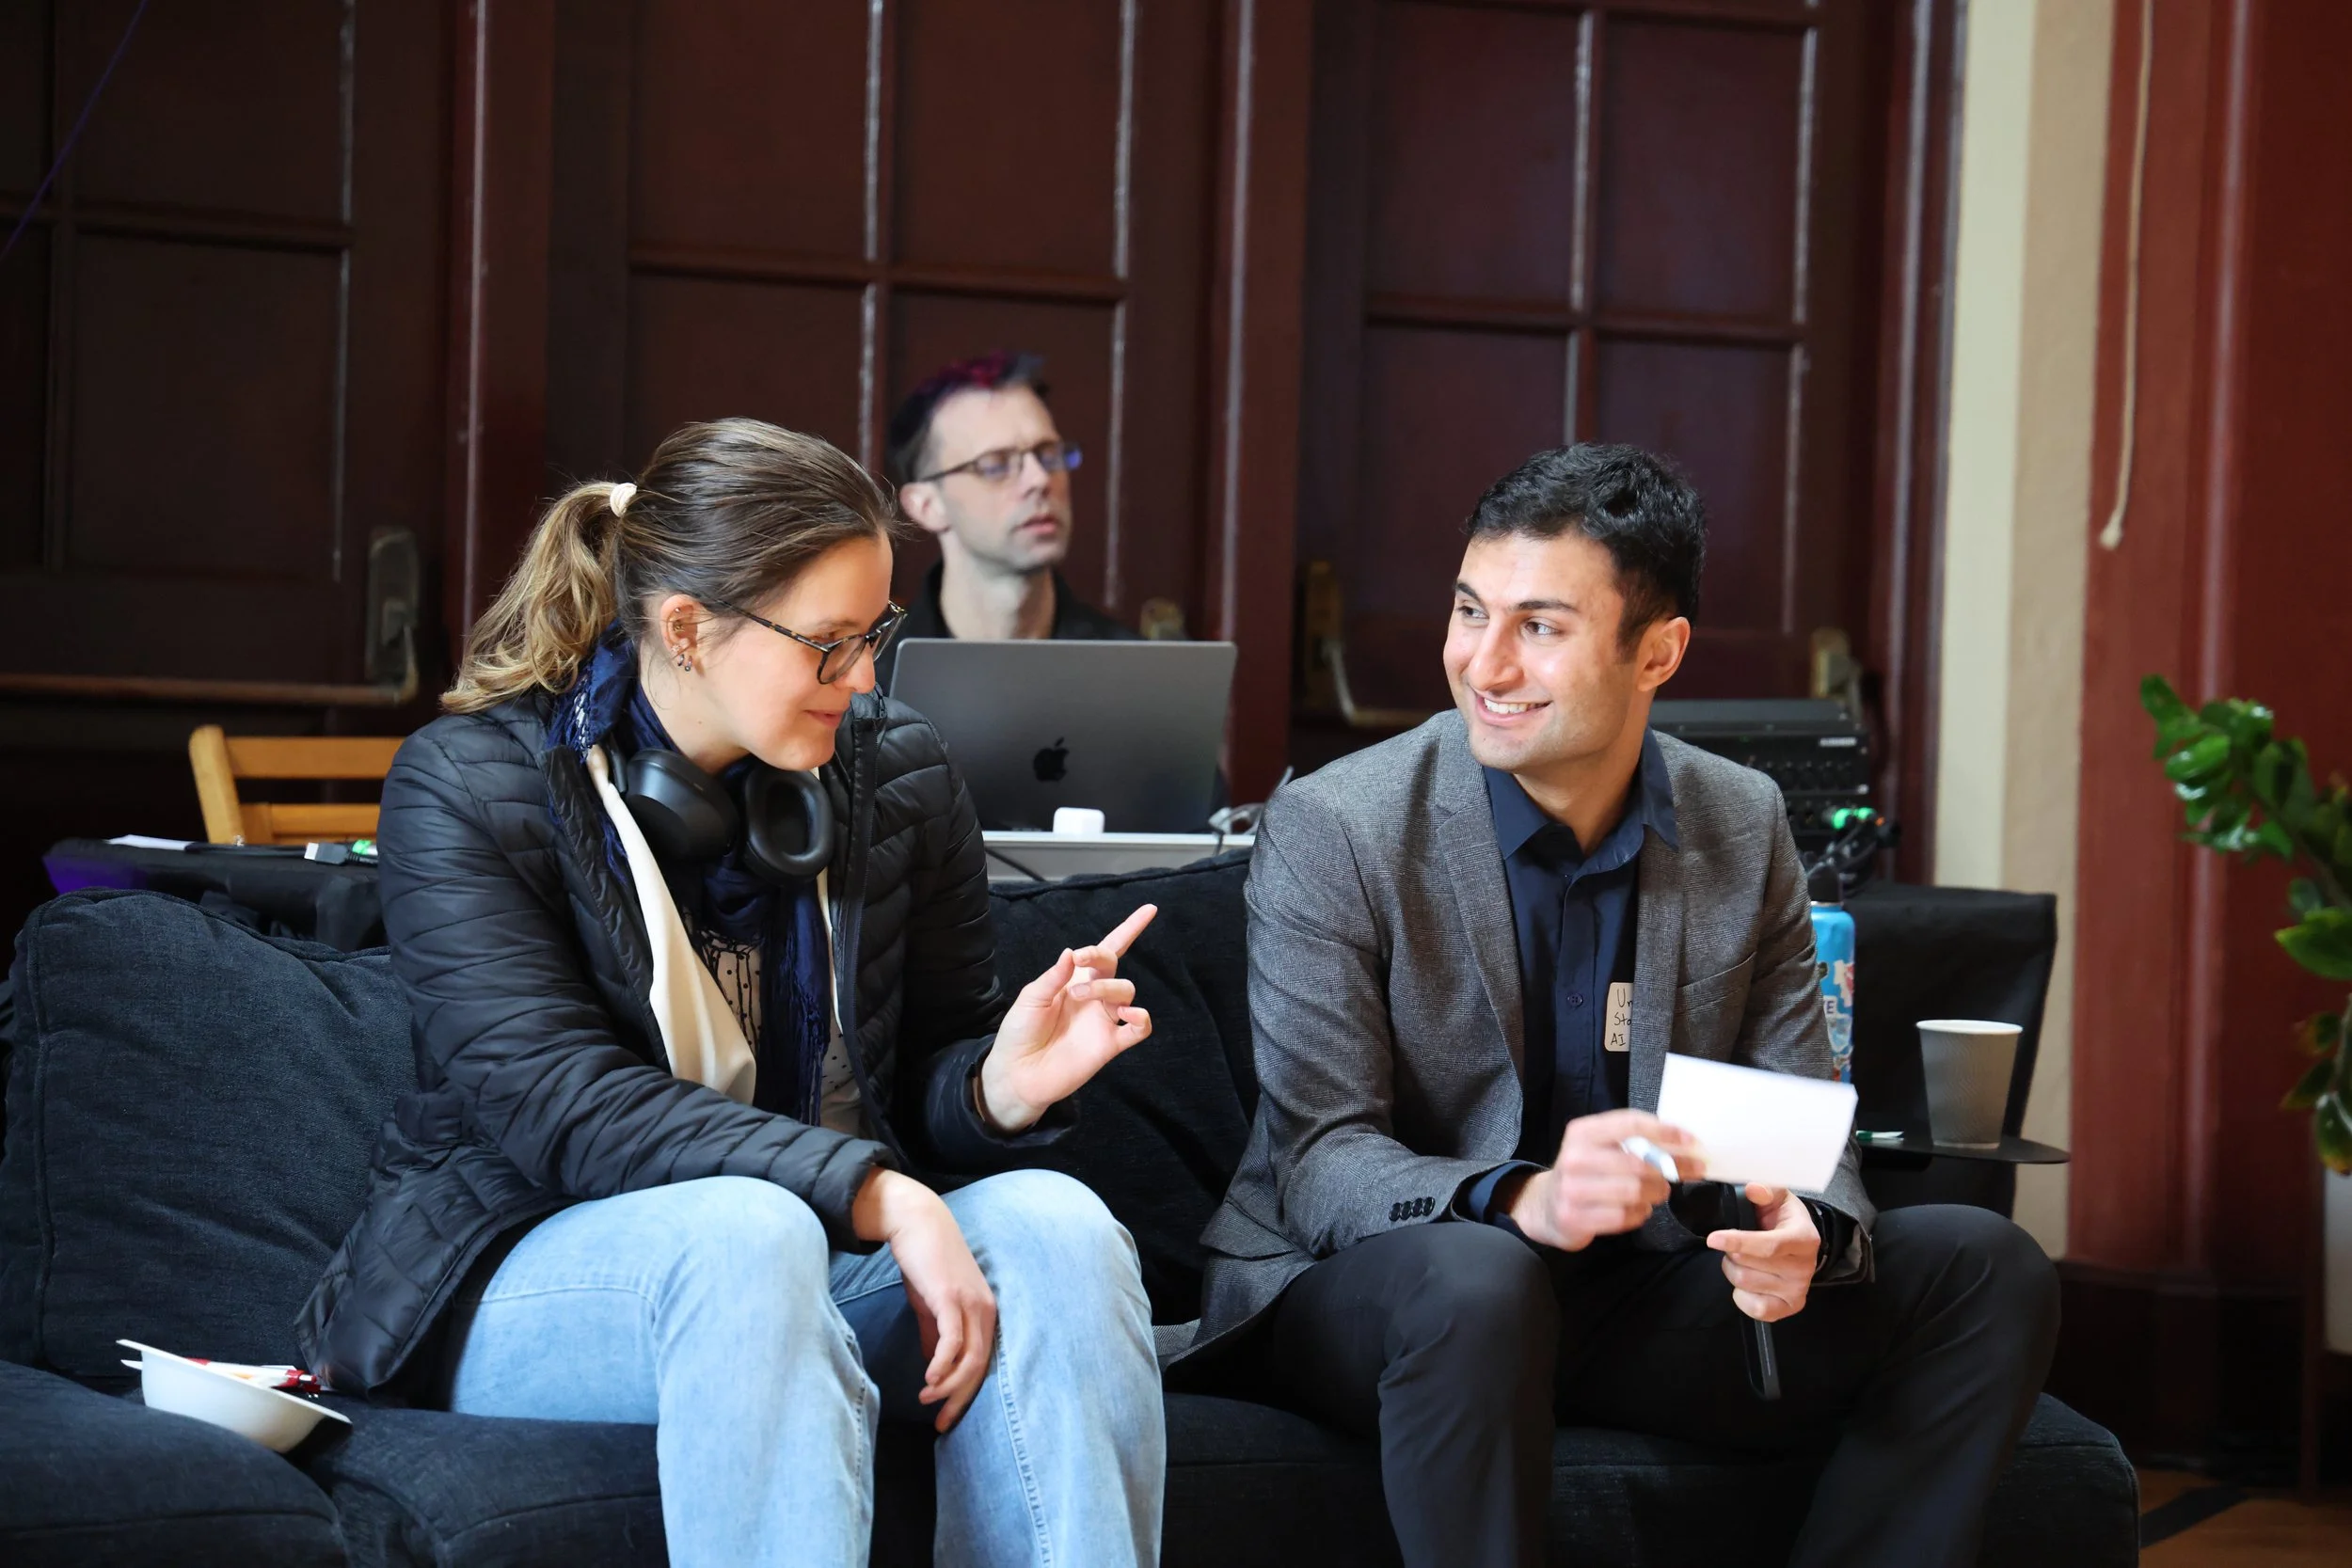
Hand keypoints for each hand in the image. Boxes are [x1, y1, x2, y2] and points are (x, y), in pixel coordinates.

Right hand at [853, 1170, 995, 1432]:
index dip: (966, 1395)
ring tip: (927, 1399)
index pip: (983, 1364)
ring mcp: (971, 1303)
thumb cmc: (924, 1262)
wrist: (915, 1221)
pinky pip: (953, 1340)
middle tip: (941, 1423)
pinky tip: (928, 1379)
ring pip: (971, 1358)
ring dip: (948, 1386)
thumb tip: (935, 1369)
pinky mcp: (951, 1297)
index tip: (946, 1418)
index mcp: (984, 1313)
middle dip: (961, 1400)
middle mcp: (985, 1309)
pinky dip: (942, 1364)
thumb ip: (935, 1334)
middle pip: (981, 1367)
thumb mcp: (932, 1305)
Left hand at [978, 904, 1156, 1132]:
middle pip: (1114, 966)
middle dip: (1100, 957)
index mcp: (1074, 980)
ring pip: (1126, 991)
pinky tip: (1127, 1014)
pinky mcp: (1110, 1044)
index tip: (1148, 911)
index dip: (1129, 929)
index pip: (1107, 950)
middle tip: (1079, 964)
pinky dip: (1141, 1018)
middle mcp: (1093, 997)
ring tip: (1079, 997)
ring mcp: (1104, 1020)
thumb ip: (1053, 976)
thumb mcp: (1031, 998)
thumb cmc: (1020, 1032)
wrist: (1017, 1073)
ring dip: (1107, 987)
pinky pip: (1139, 1029)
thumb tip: (1071, 952)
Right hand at [1504, 1109, 1706, 1250]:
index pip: (1630, 1125)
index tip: (1691, 1141)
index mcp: (1582, 1132)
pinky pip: (1624, 1217)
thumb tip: (1682, 1144)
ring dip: (1657, 1193)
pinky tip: (1637, 1208)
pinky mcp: (1576, 1218)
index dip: (1665, 1132)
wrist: (1545, 1206)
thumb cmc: (1584, 1172)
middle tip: (1691, 1171)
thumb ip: (1631, 1141)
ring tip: (1658, 1192)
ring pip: (1635, 1192)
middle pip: (1639, 1163)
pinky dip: (1639, 1213)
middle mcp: (1575, 1158)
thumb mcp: (1598, 1146)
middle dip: (1673, 1168)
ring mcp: (1573, 1190)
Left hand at [1706, 1183, 1817, 1323]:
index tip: (1713, 1239)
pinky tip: (1749, 1280)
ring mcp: (1797, 1290)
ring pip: (1745, 1284)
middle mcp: (1804, 1267)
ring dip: (1733, 1269)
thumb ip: (1765, 1188)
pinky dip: (1742, 1295)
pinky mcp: (1789, 1307)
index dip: (1738, 1241)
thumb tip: (1752, 1189)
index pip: (1768, 1245)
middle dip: (1731, 1252)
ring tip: (1743, 1259)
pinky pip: (1754, 1309)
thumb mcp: (1778, 1196)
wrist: (1802, 1242)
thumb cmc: (1784, 1218)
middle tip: (1734, 1243)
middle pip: (1748, 1265)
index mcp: (1803, 1238)